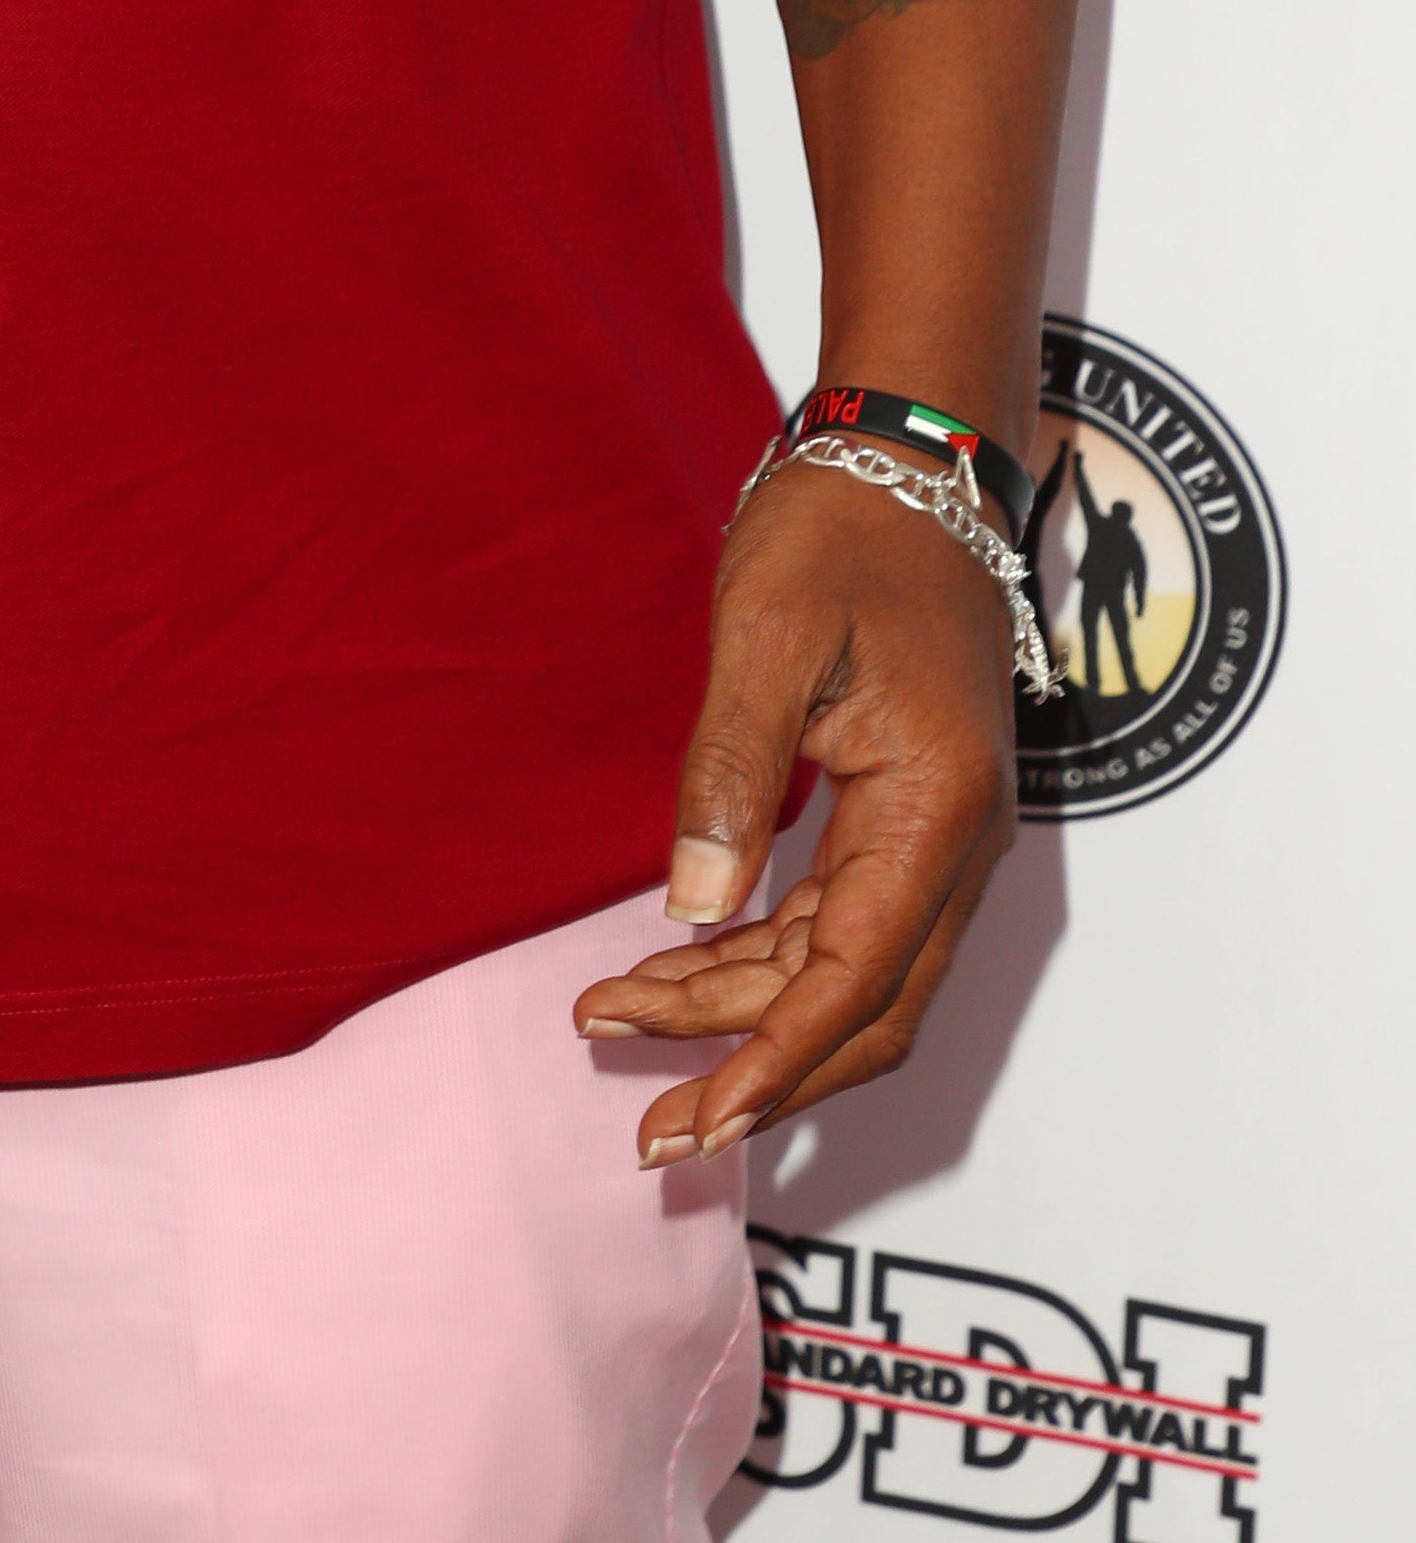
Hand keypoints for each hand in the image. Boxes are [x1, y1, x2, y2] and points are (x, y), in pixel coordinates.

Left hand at [571, 459, 1015, 1162]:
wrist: (912, 457)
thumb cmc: (840, 527)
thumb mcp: (765, 631)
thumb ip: (731, 771)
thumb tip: (692, 908)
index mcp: (938, 806)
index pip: (857, 980)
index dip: (772, 1061)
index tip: (692, 1122)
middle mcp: (961, 841)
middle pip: (866, 1010)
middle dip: (758, 1072)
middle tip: (645, 1125)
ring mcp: (944, 833)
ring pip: (855, 974)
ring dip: (748, 1016)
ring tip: (621, 1022)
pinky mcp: (914, 815)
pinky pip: (849, 922)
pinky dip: (769, 959)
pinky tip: (682, 961)